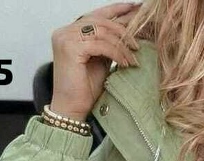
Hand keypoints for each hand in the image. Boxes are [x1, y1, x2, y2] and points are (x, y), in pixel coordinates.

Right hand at [49, 2, 141, 119]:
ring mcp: (66, 38)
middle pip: (100, 21)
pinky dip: (116, 53)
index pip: (96, 16)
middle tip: (137, 45)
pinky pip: (100, 44)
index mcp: (71, 32)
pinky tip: (125, 64)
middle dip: (123, 31)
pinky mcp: (69, 48)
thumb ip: (108, 45)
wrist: (72, 108)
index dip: (116, 9)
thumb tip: (128, 33)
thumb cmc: (84, 89)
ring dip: (121, 45)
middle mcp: (66, 31)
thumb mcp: (101, 61)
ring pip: (102, 31)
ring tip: (132, 59)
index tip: (135, 8)